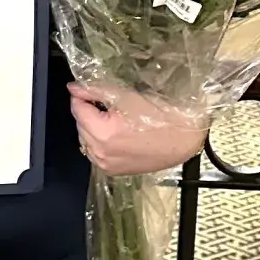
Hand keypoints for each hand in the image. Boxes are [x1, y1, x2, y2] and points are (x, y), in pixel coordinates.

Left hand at [69, 82, 209, 176]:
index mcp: (102, 134)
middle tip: (109, 104)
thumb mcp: (125, 96)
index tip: (92, 90)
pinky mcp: (115, 171)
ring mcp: (107, 165)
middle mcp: (101, 154)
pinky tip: (118, 133)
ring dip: (93, 127)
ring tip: (115, 118)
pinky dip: (101, 142)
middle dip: (89, 112)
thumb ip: (95, 90)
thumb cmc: (161, 115)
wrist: (186, 138)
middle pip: (80, 124)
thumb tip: (74, 88)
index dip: (83, 95)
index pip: (77, 108)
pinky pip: (97, 153)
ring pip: (87, 139)